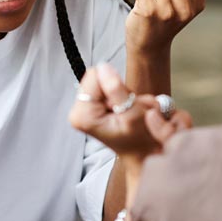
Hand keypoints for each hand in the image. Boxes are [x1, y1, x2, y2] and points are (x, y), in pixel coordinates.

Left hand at [68, 64, 192, 172]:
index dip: (114, 82)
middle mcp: (78, 112)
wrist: (143, 153)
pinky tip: (126, 111)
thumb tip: (104, 67)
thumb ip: (117, 90)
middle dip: (117, 88)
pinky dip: (121, 96)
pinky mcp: (91, 108)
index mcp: (83, 115)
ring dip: (122, 93)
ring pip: (104, 81)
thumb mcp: (133, 114)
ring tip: (130, 111)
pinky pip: (106, 88)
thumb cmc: (141, 139)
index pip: (94, 76)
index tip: (125, 101)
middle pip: (97, 77)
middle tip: (129, 107)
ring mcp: (83, 110)